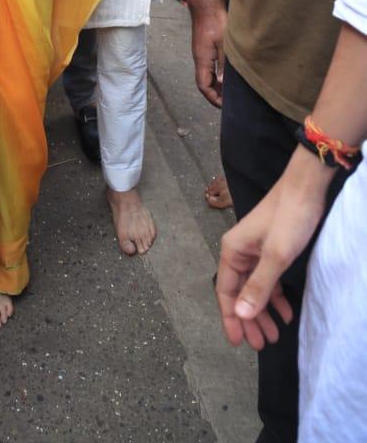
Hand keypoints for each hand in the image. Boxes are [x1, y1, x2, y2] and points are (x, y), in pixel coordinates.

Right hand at [188, 0, 226, 106]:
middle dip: (216, 94)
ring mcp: (202, 52)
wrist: (206, 3)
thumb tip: (222, 83)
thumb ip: (223, 64)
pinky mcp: (205, 47)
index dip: (212, 98)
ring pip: (207, 74)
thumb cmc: (215, 20)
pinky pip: (209, 66)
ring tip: (231, 91)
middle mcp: (200, 58)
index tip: (224, 106)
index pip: (203, 85)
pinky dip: (217, 74)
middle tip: (230, 102)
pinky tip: (227, 74)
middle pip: (204, 82)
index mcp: (202, 59)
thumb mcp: (224, 44)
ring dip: (217, 84)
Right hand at [215, 152, 328, 349]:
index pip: (226, 291)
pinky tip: (286, 313)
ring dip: (264, 312)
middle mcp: (240, 251)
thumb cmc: (289, 219)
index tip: (238, 343)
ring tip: (274, 336)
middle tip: (260, 346)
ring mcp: (256, 250)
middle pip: (240, 292)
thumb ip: (258, 287)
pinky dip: (276, 297)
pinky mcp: (272, 249)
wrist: (307, 187)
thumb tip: (239, 315)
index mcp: (233, 251)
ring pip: (255, 288)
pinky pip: (269, 279)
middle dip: (249, 320)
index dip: (230, 318)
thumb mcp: (276, 256)